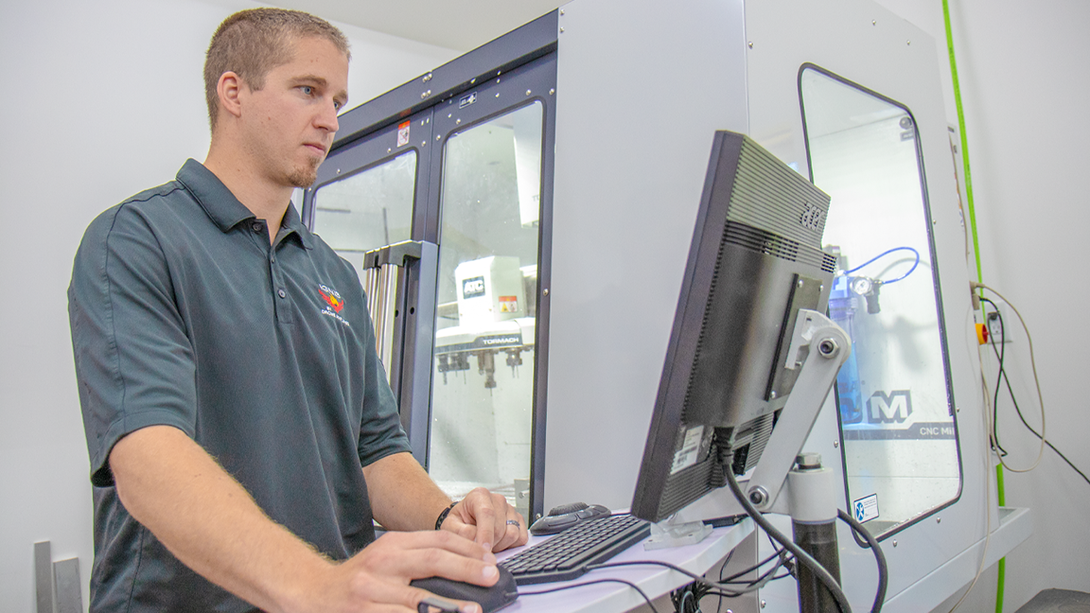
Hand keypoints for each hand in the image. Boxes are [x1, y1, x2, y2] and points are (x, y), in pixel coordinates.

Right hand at [297, 530, 497, 612]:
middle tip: (490, 575)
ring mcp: (372, 590)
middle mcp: (383, 563)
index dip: (466, 549)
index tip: (489, 559)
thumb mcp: (386, 556)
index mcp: (392, 544)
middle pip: (432, 561)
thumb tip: (464, 562)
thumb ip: (418, 555)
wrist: (313, 592)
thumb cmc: (357, 578)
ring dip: (449, 605)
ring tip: (472, 610)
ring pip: (418, 597)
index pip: (437, 540)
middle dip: (466, 569)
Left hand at [439, 487, 528, 552]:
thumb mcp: (450, 525)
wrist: (465, 522)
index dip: (486, 533)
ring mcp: (510, 510)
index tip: (483, 548)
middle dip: (490, 544)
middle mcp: (497, 500)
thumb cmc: (459, 521)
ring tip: (488, 544)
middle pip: (500, 528)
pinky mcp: (519, 521)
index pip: (486, 513)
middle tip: (479, 548)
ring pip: (512, 534)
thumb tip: (475, 539)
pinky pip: (521, 538)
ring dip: (500, 546)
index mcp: (479, 496)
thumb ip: (460, 532)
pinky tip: (499, 543)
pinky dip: (511, 546)